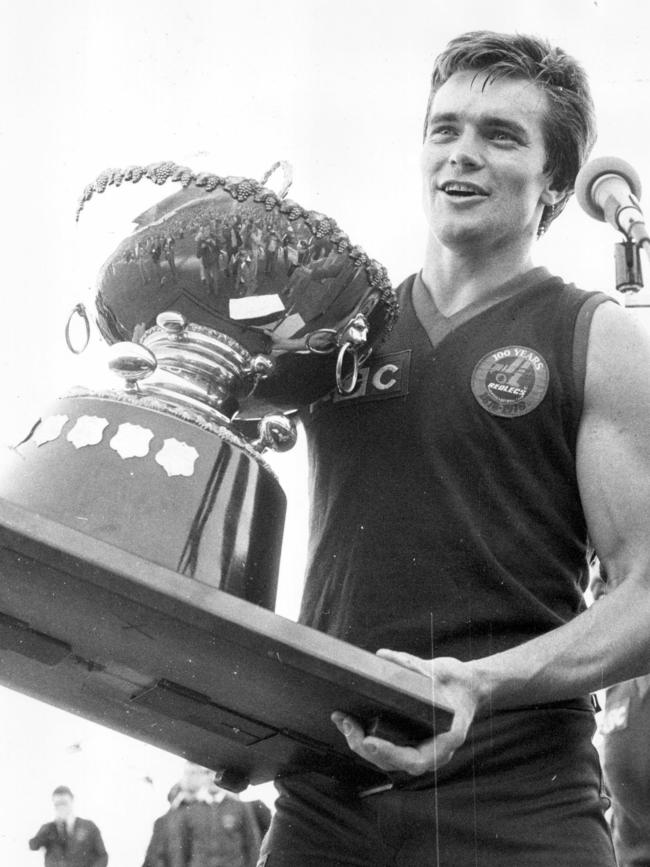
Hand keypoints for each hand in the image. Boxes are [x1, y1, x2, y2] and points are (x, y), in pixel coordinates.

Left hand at [331, 651, 479, 775]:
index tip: (369, 741)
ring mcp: (415, 745)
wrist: (468, 685)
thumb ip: (415, 667)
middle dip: (363, 744)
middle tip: (347, 723)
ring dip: (358, 740)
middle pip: (390, 760)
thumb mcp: (442, 673)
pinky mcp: (405, 736)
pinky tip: (346, 719)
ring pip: (382, 755)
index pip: (413, 760)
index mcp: (442, 743)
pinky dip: (363, 733)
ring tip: (341, 719)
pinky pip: (381, 742)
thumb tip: (385, 657)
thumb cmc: (459, 683)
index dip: (389, 753)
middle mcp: (427, 749)